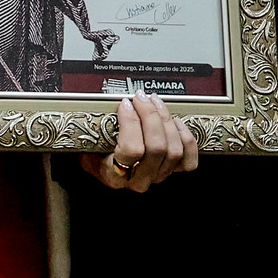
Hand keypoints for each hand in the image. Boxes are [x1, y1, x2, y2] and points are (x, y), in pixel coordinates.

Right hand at [79, 96, 198, 192]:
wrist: (103, 165)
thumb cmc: (95, 152)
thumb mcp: (89, 141)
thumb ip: (101, 127)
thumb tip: (121, 105)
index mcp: (114, 175)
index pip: (131, 150)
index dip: (131, 122)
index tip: (125, 104)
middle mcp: (138, 179)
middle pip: (157, 147)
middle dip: (151, 115)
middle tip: (141, 98)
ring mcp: (157, 176)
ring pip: (174, 150)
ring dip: (166, 121)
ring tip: (154, 103)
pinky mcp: (171, 171)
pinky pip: (188, 159)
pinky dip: (185, 138)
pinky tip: (174, 123)